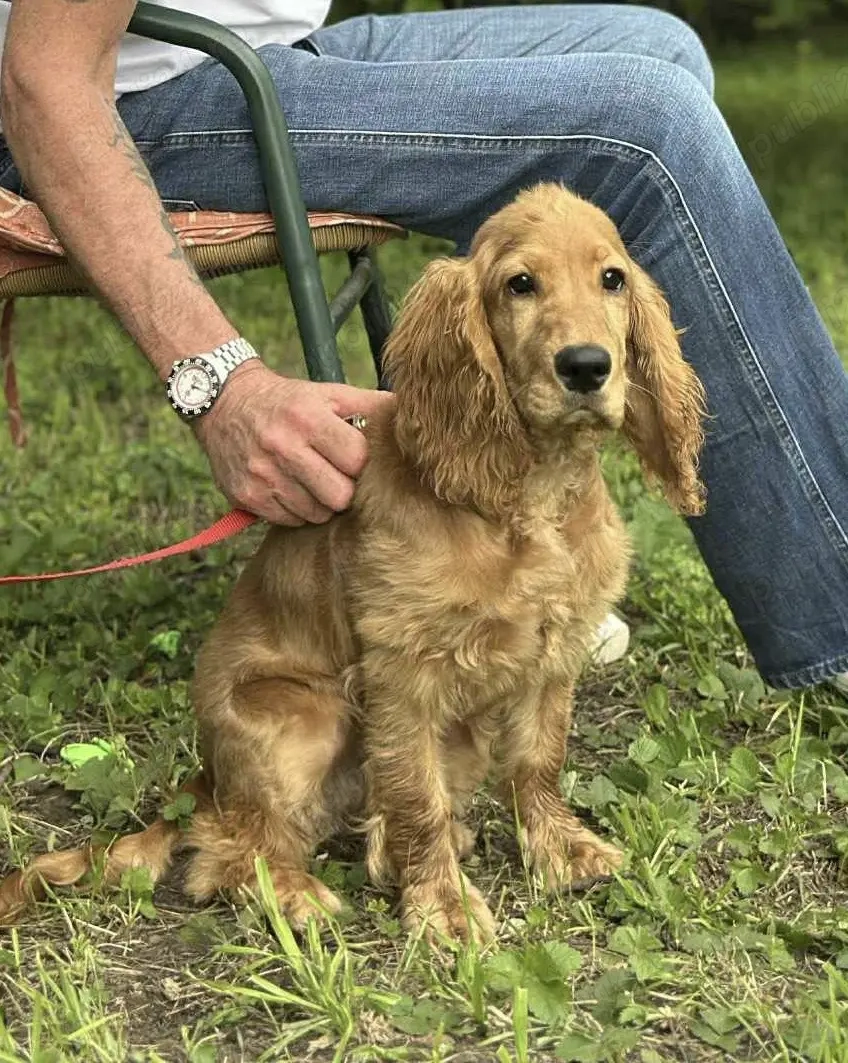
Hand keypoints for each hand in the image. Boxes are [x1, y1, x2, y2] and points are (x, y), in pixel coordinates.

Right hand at [193, 361, 393, 525]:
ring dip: (321, 503)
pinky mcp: (247, 496)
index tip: (353, 459)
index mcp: (309, 418)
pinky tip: (291, 488)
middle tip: (337, 476)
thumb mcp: (328, 393)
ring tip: (313, 481)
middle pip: (340, 496)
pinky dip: (296, 510)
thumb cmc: (289, 401)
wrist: (225, 402)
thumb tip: (411, 413)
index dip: (361, 464)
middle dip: (344, 489)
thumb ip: (370, 404)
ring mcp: (263, 475)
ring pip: (316, 514)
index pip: (357, 461)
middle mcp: (283, 447)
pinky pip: (289, 520)